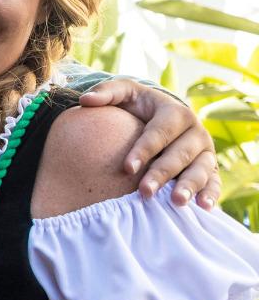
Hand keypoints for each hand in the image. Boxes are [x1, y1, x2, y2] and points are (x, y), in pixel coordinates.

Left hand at [79, 80, 218, 208]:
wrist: (159, 117)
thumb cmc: (138, 106)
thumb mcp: (125, 93)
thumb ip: (106, 92)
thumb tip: (85, 100)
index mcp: (175, 112)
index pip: (161, 132)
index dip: (144, 149)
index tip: (127, 168)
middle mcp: (195, 132)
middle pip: (180, 154)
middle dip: (162, 173)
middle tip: (145, 192)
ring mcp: (204, 151)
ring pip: (200, 169)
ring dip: (189, 186)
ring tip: (176, 202)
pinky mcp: (209, 168)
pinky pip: (213, 181)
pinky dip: (211, 193)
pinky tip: (203, 206)